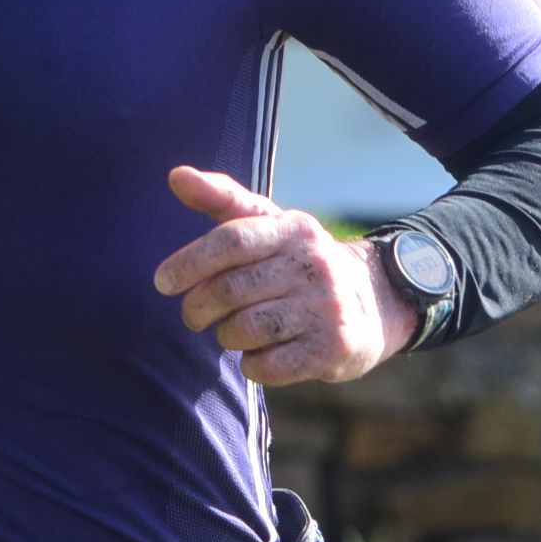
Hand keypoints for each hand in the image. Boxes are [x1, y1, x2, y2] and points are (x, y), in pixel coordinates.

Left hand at [151, 165, 416, 385]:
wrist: (378, 300)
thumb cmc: (300, 262)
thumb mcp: (271, 224)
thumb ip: (222, 200)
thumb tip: (175, 175)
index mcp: (293, 229)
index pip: (231, 239)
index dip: (189, 262)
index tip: (163, 282)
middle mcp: (313, 265)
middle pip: (230, 290)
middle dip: (198, 307)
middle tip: (193, 315)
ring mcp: (326, 308)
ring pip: (245, 329)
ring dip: (226, 335)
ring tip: (232, 331)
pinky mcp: (334, 348)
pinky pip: (269, 366)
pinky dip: (251, 365)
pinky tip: (257, 354)